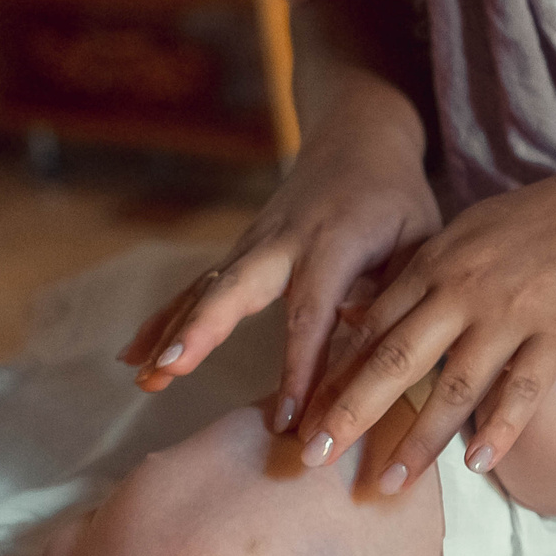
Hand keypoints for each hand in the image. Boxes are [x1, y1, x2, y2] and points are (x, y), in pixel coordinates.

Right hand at [120, 81, 440, 430]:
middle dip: (204, 330)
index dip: (300, 367)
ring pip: (207, 289)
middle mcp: (284, 239)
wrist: (359, 138)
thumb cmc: (397, 200)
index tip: (289, 417)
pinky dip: (165, 320)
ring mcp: (253, 242)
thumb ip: (397, 294)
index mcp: (335, 241)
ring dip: (173, 333)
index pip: (313, 312)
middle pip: (236, 287)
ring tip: (145, 377)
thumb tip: (372, 350)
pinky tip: (135, 357)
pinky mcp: (239, 250)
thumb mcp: (419, 239)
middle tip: (174, 368)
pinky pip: (197, 288)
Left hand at [292, 153, 555, 489]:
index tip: (303, 415)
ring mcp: (512, 315)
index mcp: (437, 262)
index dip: (332, 375)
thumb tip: (363, 313)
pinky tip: (477, 465)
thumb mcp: (468, 232)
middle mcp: (464, 290)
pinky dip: (500, 431)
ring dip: (418, 441)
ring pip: (453, 387)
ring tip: (390, 483)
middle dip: (349, 414)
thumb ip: (419, 274)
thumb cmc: (545, 220)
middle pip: (394, 361)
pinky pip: (522, 392)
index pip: (370, 326)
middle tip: (313, 457)